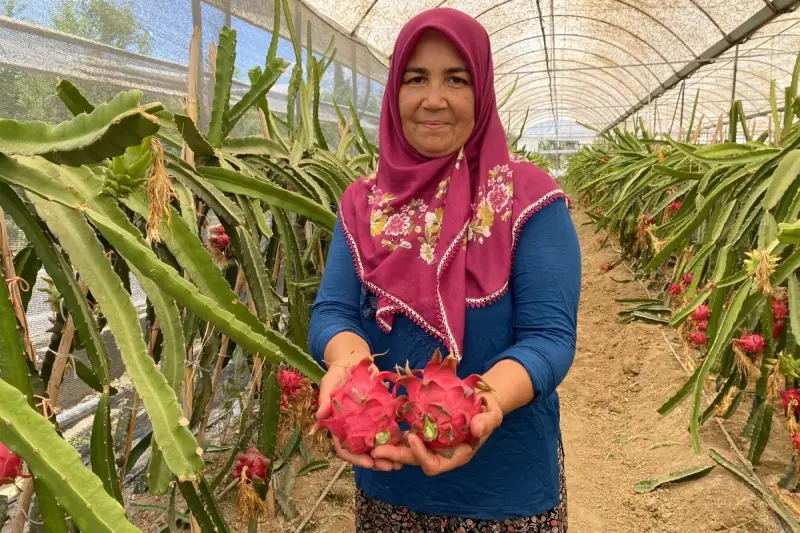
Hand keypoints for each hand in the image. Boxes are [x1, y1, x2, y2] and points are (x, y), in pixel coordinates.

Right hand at [315, 360, 400, 471]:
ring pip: (376, 445)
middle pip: (363, 452)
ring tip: (401, 462)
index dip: (355, 458)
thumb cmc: (338, 373)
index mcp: (338, 426)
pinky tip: (406, 444)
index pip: (344, 448)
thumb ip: (325, 399)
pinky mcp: (379, 416)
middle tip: (390, 466)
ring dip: (387, 455)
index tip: (369, 463)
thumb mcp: (329, 383)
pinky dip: (395, 439)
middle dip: (376, 461)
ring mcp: (367, 424)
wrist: (353, 360)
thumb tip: (319, 416)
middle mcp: (352, 429)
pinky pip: (387, 430)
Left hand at [371, 390, 503, 474]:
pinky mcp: (424, 430)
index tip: (412, 437)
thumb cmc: (489, 408)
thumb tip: (475, 429)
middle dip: (397, 456)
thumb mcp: (493, 413)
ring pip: (407, 450)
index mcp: (457, 455)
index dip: (422, 455)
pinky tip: (379, 427)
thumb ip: (487, 421)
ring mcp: (431, 442)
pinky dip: (394, 433)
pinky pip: (407, 435)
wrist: (482, 398)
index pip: (436, 464)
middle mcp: (441, 452)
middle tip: (376, 450)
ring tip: (371, 443)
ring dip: (390, 447)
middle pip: (416, 460)